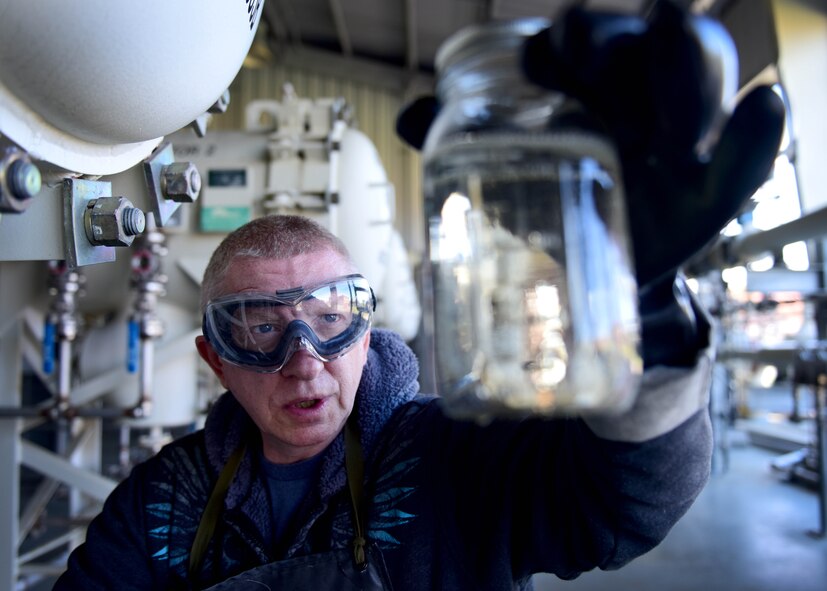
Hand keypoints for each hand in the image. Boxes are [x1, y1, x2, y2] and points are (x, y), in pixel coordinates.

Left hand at [397, 0, 784, 366]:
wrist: (591, 271)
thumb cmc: (546, 206)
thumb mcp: (506, 173)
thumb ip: (460, 139)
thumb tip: (409, 113)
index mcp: (587, 81)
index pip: (584, 33)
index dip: (570, 38)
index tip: (542, 64)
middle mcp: (641, 89)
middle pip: (647, 36)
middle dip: (624, 49)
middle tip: (593, 82)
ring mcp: (684, 127)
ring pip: (703, 68)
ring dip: (685, 84)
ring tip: (666, 136)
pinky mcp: (717, 176)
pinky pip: (752, 144)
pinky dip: (760, 127)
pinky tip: (762, 108)